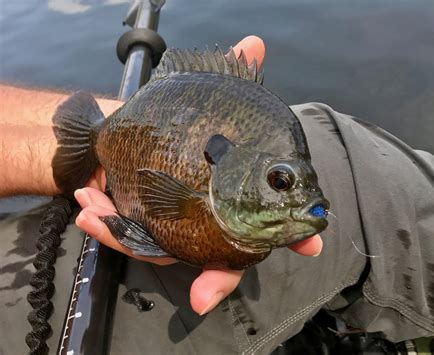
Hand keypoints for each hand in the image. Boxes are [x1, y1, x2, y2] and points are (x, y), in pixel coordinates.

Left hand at [75, 36, 323, 314]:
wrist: (133, 130)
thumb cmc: (179, 124)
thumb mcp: (206, 99)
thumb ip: (231, 77)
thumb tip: (253, 44)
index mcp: (232, 198)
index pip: (270, 223)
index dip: (292, 238)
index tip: (308, 246)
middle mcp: (209, 219)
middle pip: (223, 261)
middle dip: (217, 280)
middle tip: (206, 295)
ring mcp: (173, 224)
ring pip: (164, 251)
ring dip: (133, 242)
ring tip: (103, 216)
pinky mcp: (138, 220)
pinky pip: (125, 233)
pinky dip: (105, 223)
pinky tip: (89, 207)